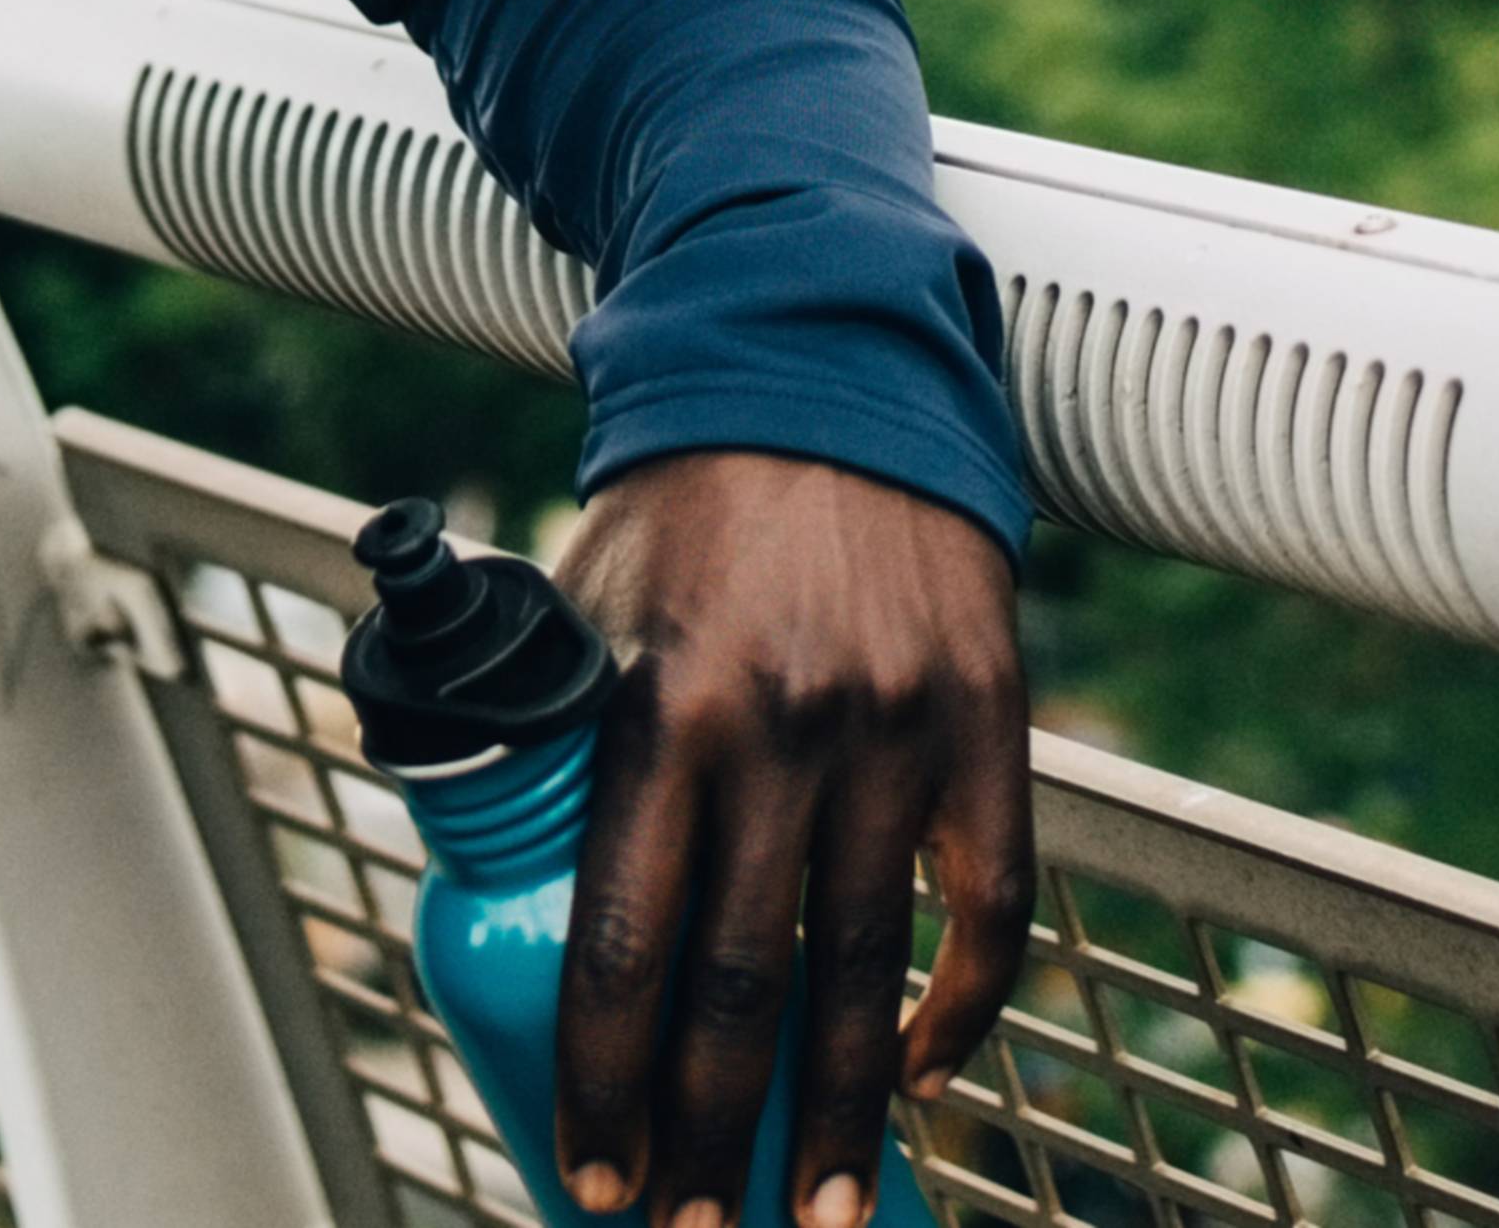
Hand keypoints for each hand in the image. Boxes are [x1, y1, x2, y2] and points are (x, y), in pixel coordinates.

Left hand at [551, 450, 1030, 1227]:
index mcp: (661, 700)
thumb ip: (563, 733)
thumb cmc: (683, 494)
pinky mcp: (987, 712)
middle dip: (708, 1141)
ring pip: (866, 974)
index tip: (590, 1177)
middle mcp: (780, 724)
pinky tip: (924, 1074)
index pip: (623, 946)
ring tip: (816, 1217)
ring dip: (840, 1120)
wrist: (822, 357)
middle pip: (740, 991)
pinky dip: (963, 1007)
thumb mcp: (585, 600)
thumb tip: (509, 879)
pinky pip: (989, 901)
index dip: (603, 1084)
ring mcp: (895, 724)